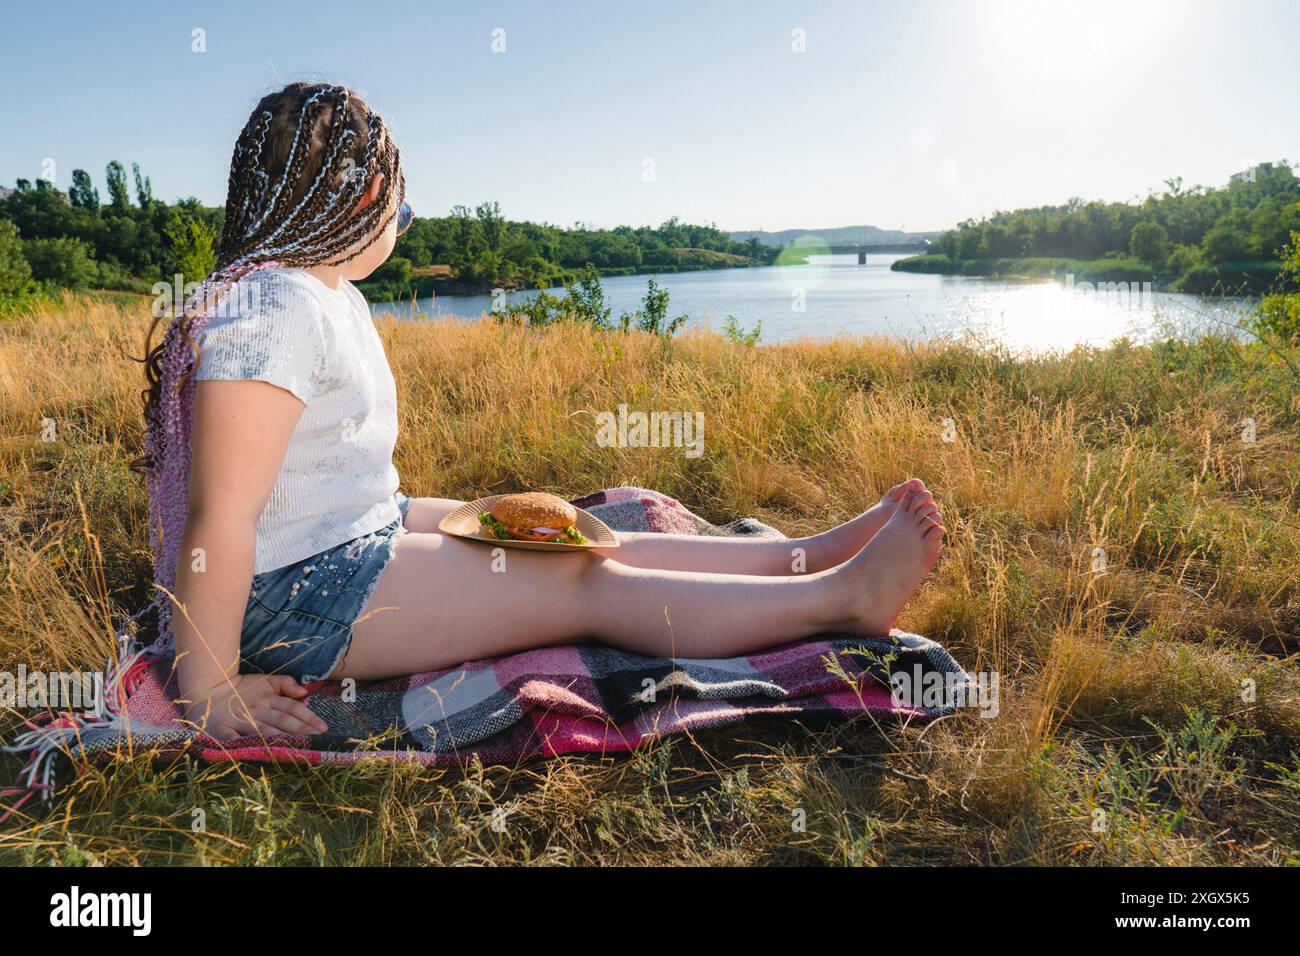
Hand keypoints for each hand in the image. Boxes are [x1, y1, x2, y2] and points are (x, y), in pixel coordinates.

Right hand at [183, 674, 328, 740]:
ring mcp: (239, 721)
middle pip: (282, 721)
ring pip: (264, 731)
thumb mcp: (265, 680)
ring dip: (281, 740)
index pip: (292, 708)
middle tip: (319, 739)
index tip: (324, 728)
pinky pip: (236, 741)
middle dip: (301, 730)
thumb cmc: (240, 689)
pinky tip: (260, 755)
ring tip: (299, 749)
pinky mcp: (222, 731)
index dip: (309, 717)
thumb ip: (286, 683)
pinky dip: (246, 747)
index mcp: (267, 698)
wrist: (205, 691)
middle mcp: (255, 709)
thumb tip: (305, 692)